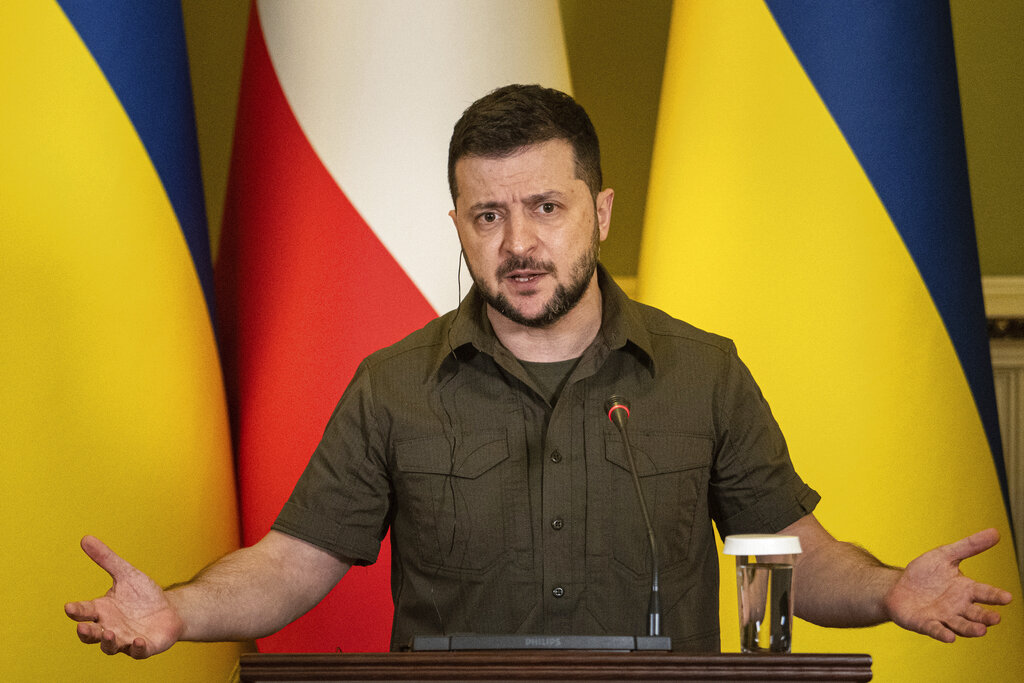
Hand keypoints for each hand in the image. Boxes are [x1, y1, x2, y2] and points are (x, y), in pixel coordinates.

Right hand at [64, 535, 183, 657]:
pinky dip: (137, 648)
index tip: (69, 607)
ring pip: (111, 646)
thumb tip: (85, 538)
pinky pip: (138, 652)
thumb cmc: (143, 595)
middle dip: (87, 633)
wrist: (169, 610)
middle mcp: (109, 627)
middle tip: (83, 627)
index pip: (84, 612)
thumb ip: (106, 559)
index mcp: (102, 610)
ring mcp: (126, 639)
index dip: (76, 610)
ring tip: (110, 634)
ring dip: (108, 642)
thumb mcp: (126, 573)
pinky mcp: (144, 647)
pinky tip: (138, 641)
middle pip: (92, 635)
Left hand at [883, 528, 1012, 641]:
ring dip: (970, 629)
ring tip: (981, 630)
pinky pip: (936, 630)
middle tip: (995, 618)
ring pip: (960, 625)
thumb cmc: (925, 574)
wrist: (898, 587)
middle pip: (976, 614)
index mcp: (965, 590)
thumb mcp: (945, 555)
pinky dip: (942, 633)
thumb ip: (969, 546)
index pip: (984, 593)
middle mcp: (958, 607)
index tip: (1007, 598)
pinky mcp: (925, 624)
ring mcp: (943, 617)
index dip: (995, 596)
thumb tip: (996, 532)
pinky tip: (949, 637)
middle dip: (986, 617)